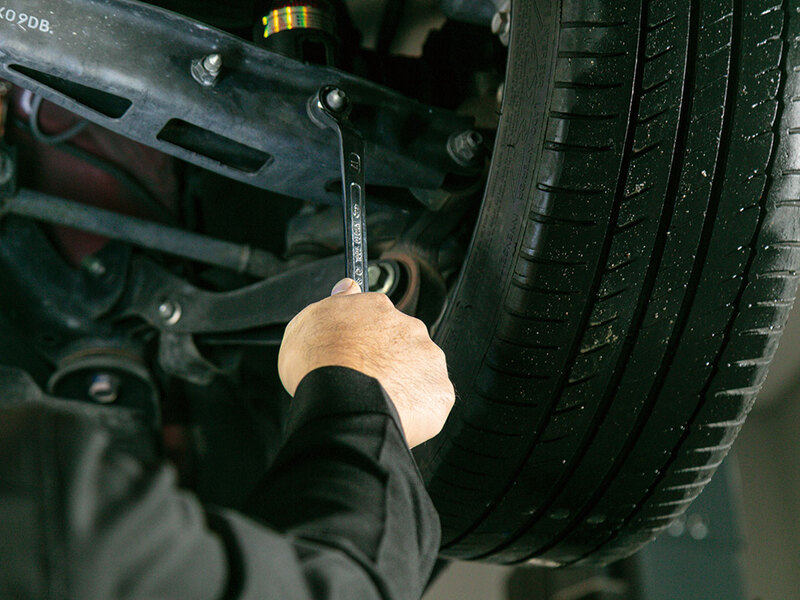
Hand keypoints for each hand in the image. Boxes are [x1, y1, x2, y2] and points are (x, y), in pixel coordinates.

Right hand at [278, 278, 454, 447]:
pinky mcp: (439, 389)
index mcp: (378, 309)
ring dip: (404, 382)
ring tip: (378, 400)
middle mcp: (409, 327)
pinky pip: (430, 399)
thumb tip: (348, 286)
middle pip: (402, 343)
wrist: (341, 403)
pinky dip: (416, 407)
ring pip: (419, 370)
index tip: (358, 351)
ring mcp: (428, 358)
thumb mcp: (306, 323)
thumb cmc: (319, 365)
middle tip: (366, 379)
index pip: (378, 317)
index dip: (366, 338)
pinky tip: (394, 412)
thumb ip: (334, 301)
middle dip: (388, 360)